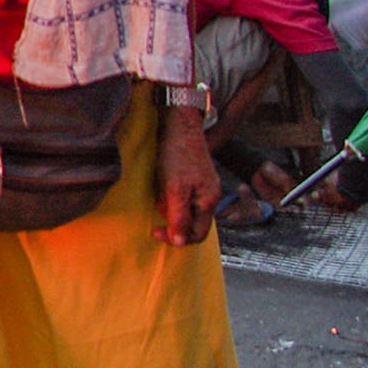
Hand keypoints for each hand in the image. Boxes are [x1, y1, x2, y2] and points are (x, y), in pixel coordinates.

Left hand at [157, 106, 216, 245]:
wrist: (179, 126)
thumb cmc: (177, 155)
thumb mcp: (175, 190)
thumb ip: (179, 217)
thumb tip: (180, 241)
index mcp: (209, 201)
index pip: (197, 235)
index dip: (177, 239)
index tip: (157, 231)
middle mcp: (210, 197)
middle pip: (192, 223)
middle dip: (173, 220)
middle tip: (159, 205)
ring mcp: (203, 188)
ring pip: (185, 210)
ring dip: (170, 206)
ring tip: (161, 190)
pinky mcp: (194, 180)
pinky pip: (182, 198)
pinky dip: (170, 196)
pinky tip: (163, 184)